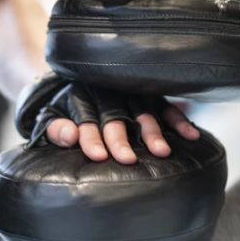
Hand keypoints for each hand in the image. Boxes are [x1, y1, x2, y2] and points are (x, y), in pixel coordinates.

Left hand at [46, 104, 198, 163]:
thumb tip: (69, 136)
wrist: (79, 81)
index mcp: (80, 96)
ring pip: (143, 111)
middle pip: (115, 116)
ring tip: (162, 153)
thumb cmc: (63, 109)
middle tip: (128, 160)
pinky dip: (179, 121)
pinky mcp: (150, 96)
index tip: (98, 156)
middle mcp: (107, 92)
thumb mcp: (49, 116)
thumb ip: (54, 128)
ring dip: (153, 132)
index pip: (86, 118)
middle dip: (122, 138)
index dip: (91, 137)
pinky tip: (190, 136)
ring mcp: (131, 93)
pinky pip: (167, 107)